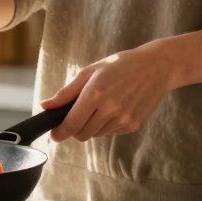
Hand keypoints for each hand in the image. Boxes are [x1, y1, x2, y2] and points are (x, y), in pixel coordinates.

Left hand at [40, 44, 175, 142]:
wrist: (156, 67)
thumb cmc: (119, 65)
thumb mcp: (90, 72)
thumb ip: (66, 92)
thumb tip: (45, 106)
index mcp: (95, 93)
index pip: (71, 124)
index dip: (59, 133)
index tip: (54, 135)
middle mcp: (110, 109)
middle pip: (82, 134)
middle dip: (74, 130)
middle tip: (75, 117)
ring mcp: (123, 119)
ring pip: (96, 135)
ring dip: (90, 127)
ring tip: (99, 107)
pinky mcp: (133, 125)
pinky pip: (110, 132)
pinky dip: (105, 125)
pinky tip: (113, 108)